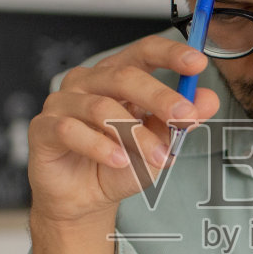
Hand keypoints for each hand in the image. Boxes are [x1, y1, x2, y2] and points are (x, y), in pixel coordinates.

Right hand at [27, 35, 219, 253]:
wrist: (85, 201)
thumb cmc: (120, 165)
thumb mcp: (159, 146)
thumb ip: (180, 122)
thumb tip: (208, 100)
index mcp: (117, 77)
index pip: (143, 52)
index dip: (170, 53)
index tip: (197, 62)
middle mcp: (88, 82)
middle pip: (124, 77)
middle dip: (159, 96)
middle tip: (184, 117)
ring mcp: (63, 103)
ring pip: (102, 108)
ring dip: (135, 135)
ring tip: (158, 158)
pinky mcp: (44, 128)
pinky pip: (72, 131)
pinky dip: (100, 147)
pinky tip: (119, 161)